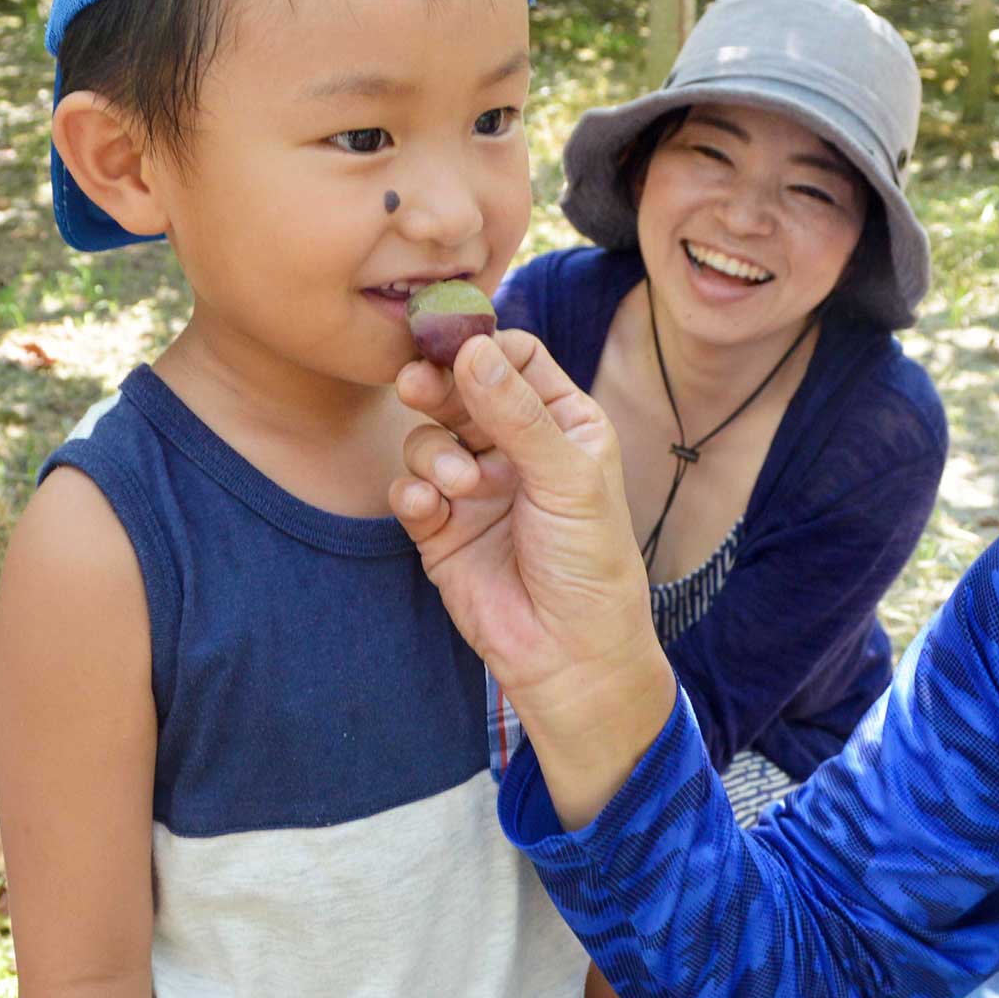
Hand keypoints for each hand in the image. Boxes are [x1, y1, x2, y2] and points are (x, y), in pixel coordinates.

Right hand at [389, 335, 673, 819]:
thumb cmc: (589, 564)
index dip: (482, 346)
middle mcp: (515, 448)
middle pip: (461, 389)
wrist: (569, 654)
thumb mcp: (566, 478)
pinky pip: (409, 489)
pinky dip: (413, 492)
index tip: (451, 342)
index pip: (515, 359)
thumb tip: (471, 348)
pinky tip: (432, 508)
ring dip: (433, 451)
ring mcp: (474, 486)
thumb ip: (516, 414)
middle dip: (438, 387)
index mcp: (562, 423)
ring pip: (428, 437)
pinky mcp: (440, 527)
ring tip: (460, 485)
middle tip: (417, 385)